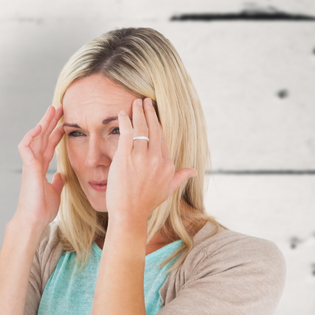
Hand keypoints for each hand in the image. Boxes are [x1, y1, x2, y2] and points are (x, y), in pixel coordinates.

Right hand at [12, 106, 65, 229]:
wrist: (34, 220)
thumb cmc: (42, 210)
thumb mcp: (55, 192)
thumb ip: (57, 182)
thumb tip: (61, 175)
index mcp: (40, 168)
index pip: (48, 146)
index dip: (55, 133)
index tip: (64, 123)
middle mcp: (34, 163)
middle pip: (42, 137)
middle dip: (50, 122)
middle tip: (60, 107)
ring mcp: (30, 164)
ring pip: (35, 138)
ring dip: (43, 123)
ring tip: (52, 110)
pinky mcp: (27, 167)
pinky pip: (26, 147)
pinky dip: (31, 136)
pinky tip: (40, 126)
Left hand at [105, 99, 195, 224]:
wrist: (130, 213)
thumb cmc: (146, 203)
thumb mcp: (168, 190)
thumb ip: (181, 177)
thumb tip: (194, 171)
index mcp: (167, 164)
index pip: (162, 137)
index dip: (157, 123)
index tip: (153, 113)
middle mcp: (157, 159)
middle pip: (153, 129)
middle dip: (149, 112)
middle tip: (145, 101)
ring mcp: (141, 158)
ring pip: (141, 129)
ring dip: (138, 113)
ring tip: (135, 103)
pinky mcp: (125, 158)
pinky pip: (126, 134)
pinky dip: (124, 122)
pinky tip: (121, 114)